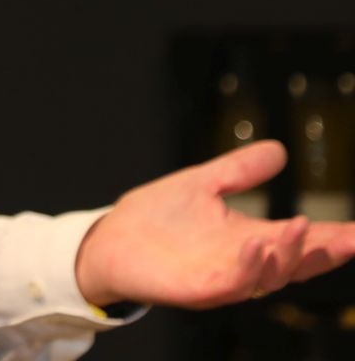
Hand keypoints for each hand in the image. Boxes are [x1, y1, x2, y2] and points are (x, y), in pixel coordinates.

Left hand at [75, 140, 354, 308]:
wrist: (110, 239)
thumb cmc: (157, 217)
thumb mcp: (204, 184)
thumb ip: (240, 171)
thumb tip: (280, 150)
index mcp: (250, 240)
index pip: (300, 241)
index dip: (333, 238)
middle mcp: (243, 263)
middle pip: (294, 264)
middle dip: (324, 253)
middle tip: (352, 239)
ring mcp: (222, 279)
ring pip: (268, 277)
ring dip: (287, 256)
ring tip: (300, 227)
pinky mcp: (196, 289)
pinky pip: (229, 285)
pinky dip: (248, 270)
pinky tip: (258, 247)